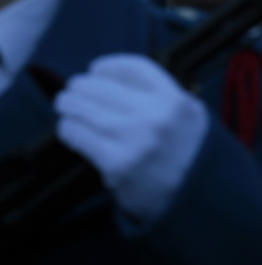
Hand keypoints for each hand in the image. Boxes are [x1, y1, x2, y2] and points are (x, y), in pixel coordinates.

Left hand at [54, 54, 208, 221]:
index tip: (96, 69)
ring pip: (85, 109)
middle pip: (104, 87)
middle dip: (81, 86)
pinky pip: (78, 135)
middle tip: (72, 89)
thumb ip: (161, 96)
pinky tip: (70, 128)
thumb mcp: (189, 116)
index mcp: (177, 100)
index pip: (135, 68)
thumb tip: (113, 81)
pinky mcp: (116, 164)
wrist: (193, 199)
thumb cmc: (188, 154)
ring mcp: (135, 140)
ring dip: (70, 105)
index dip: (109, 65)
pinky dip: (69, 129)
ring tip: (65, 106)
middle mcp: (157, 116)